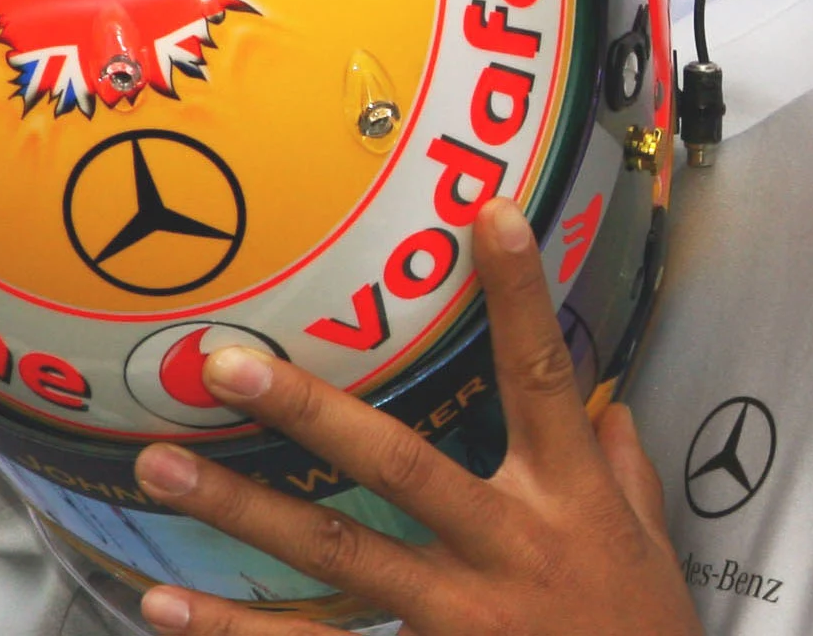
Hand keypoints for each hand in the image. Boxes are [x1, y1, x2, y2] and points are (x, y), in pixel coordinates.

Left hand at [129, 198, 701, 635]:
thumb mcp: (653, 551)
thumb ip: (627, 474)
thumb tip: (610, 407)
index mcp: (569, 500)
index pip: (541, 379)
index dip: (518, 297)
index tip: (488, 218)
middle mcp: (506, 547)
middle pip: (399, 465)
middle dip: (309, 410)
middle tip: (227, 363)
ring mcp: (456, 616)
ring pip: (337, 557)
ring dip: (241, 511)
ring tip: (160, 469)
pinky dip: (237, 632)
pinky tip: (166, 604)